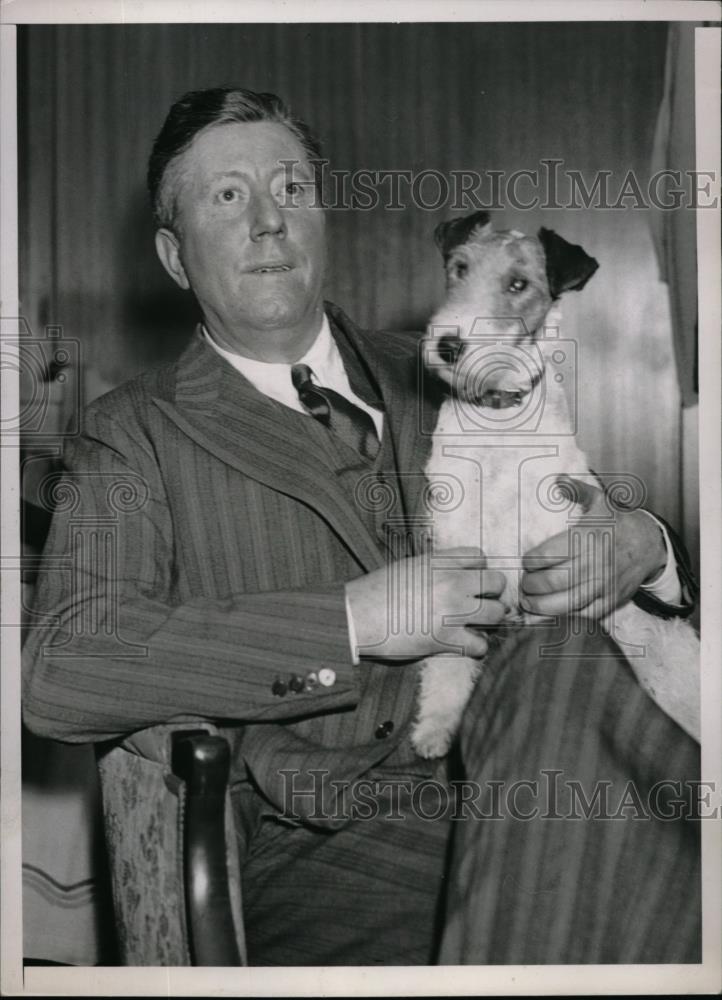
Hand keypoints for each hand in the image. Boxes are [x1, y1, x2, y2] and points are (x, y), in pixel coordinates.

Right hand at [345, 547, 506, 659]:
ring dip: (487, 621)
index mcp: (439, 561)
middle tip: (477, 604)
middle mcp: (451, 582)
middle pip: (496, 583)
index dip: (477, 571)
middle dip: (490, 594)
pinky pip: (481, 645)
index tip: (468, 581)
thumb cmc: (376, 593)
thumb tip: (457, 574)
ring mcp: (452, 611)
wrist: (356, 617)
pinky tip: (463, 644)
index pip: (480, 557)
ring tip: (473, 625)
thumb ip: (436, 567)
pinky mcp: (447, 639)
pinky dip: (475, 647)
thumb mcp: (408, 567)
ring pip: (496, 614)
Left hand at [520, 476, 666, 619]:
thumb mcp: (599, 501)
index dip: (531, 562)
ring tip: (528, 602)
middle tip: (523, 584)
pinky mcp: (610, 601)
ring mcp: (603, 585)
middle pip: (553, 581)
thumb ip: (577, 490)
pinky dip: (564, 617)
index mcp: (586, 538)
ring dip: (541, 606)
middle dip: (531, 586)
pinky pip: (583, 615)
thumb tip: (558, 480)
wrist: (647, 545)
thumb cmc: (616, 523)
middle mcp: (594, 563)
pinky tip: (549, 613)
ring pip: (566, 603)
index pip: (549, 554)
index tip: (525, 562)